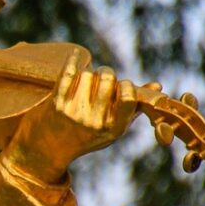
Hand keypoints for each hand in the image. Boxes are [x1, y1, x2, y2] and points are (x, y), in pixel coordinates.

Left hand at [4, 50, 137, 181]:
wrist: (47, 150)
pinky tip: (75, 55)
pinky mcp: (56, 104)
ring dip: (87, 74)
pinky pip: (68, 74)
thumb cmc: (85, 136)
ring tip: (84, 84)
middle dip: (106, 74)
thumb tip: (157, 85)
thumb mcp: (112, 128)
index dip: (125, 85)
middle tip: (101, 79)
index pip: (128, 97)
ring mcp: (74, 112)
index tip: (120, 86)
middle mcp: (95, 121)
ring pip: (88, 74)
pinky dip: (73, 61)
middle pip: (107, 78)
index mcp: (113, 128)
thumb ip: (133, 107)